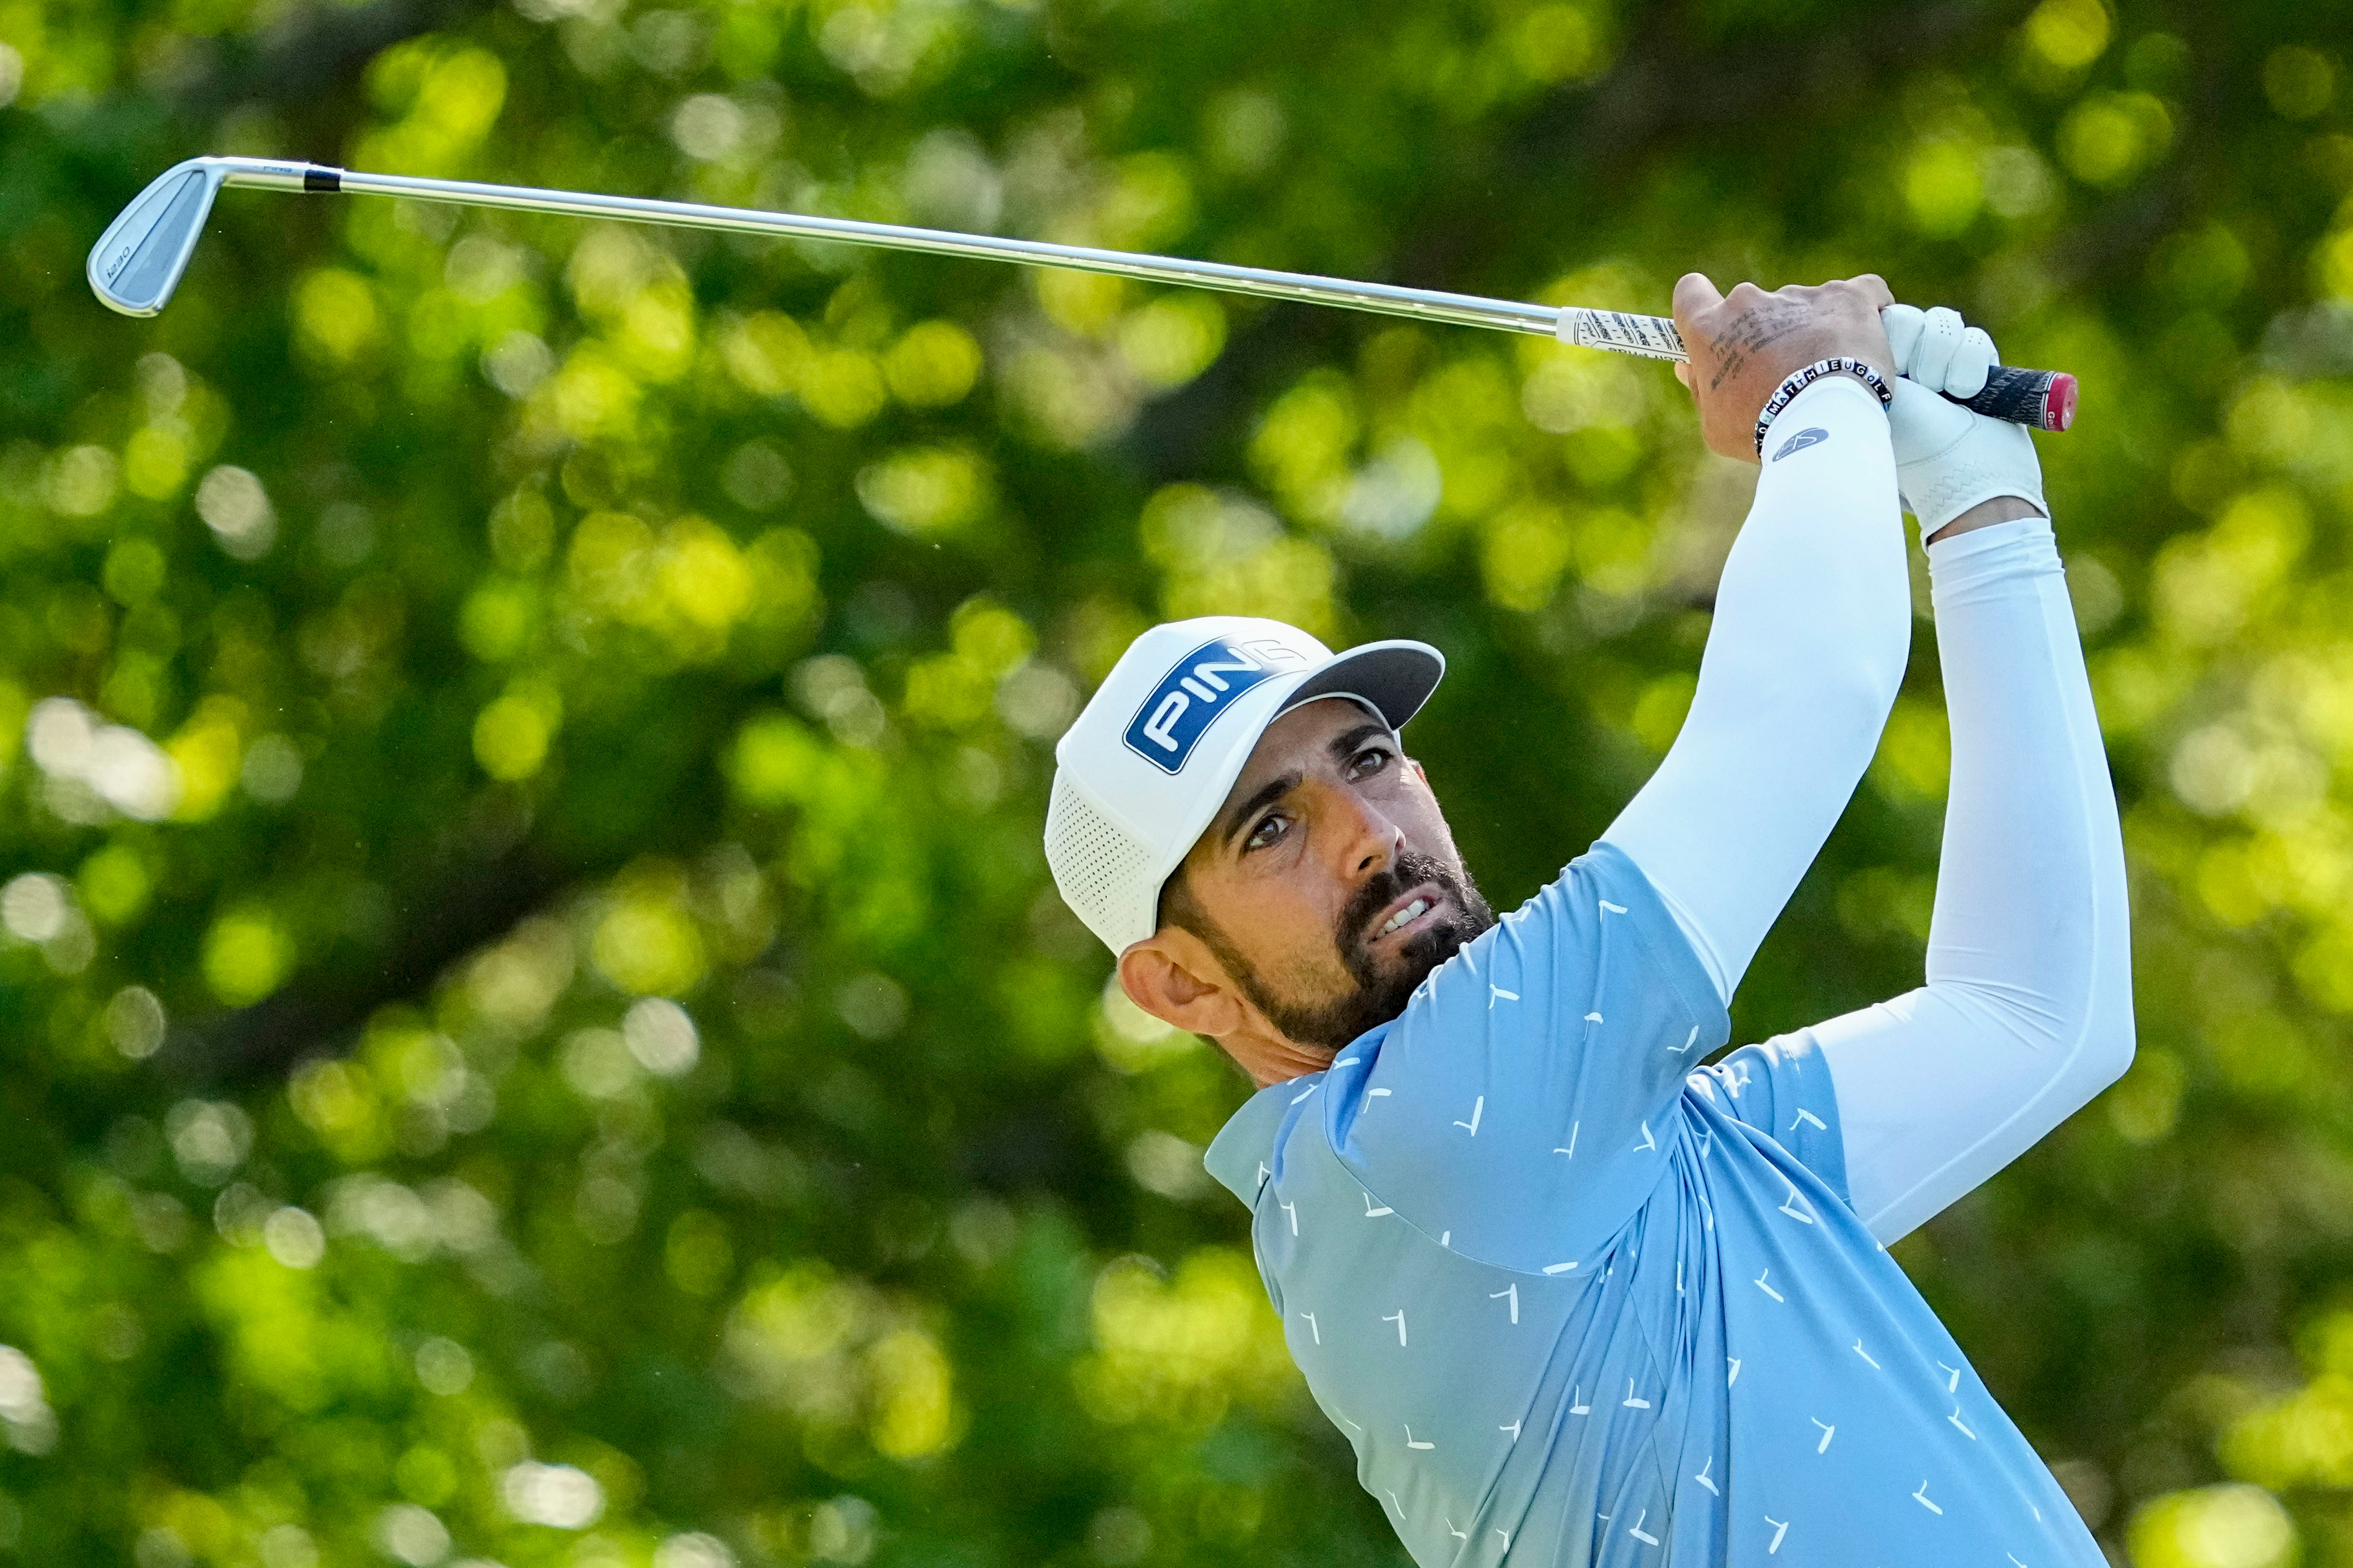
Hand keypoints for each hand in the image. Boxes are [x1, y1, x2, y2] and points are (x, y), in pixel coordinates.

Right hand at [1671, 273, 1894, 461]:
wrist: (1824, 423)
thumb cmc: (1761, 429)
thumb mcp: (1716, 423)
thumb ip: (1701, 389)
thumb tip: (1687, 366)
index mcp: (1710, 329)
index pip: (1690, 293)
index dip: (1700, 305)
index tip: (1716, 328)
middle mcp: (1750, 302)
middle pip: (1751, 306)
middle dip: (1763, 332)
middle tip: (1780, 373)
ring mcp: (1800, 294)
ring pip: (1802, 306)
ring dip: (1810, 330)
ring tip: (1829, 374)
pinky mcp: (1847, 296)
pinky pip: (1862, 291)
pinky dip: (1863, 311)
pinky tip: (1868, 336)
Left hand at [1882, 304, 2045, 539]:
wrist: (1967, 476)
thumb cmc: (1911, 449)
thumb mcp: (1877, 403)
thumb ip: (1864, 366)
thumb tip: (1870, 326)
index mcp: (1869, 378)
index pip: (1873, 324)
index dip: (1885, 339)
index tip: (1892, 374)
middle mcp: (1904, 371)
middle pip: (1908, 317)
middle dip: (1917, 349)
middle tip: (1922, 386)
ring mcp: (1942, 370)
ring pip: (1943, 323)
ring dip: (1945, 356)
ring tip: (1947, 393)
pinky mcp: (1978, 372)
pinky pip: (1975, 339)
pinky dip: (1973, 363)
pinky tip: (1968, 394)